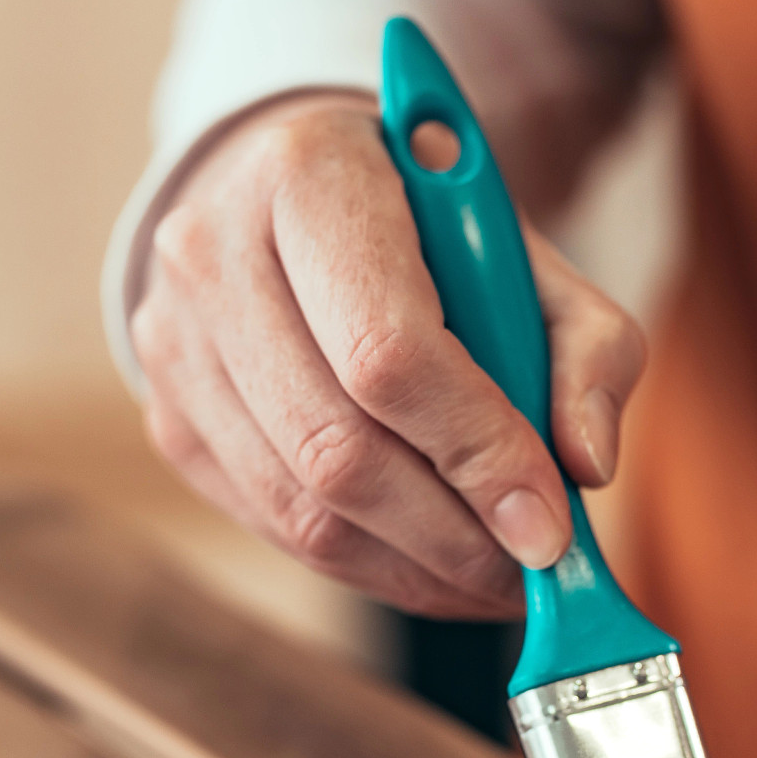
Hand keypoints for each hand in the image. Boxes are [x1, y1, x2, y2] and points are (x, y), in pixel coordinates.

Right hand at [132, 91, 644, 619]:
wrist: (289, 195)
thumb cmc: (420, 223)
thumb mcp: (525, 250)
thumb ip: (588, 345)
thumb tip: (586, 465)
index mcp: (309, 177)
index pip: (387, 351)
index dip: (475, 452)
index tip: (549, 526)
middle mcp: (211, 253)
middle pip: (335, 449)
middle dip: (452, 536)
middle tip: (530, 574)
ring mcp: (173, 342)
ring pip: (300, 509)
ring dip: (414, 569)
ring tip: (494, 579)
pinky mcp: (167, 416)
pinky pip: (272, 525)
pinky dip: (366, 566)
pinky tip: (430, 562)